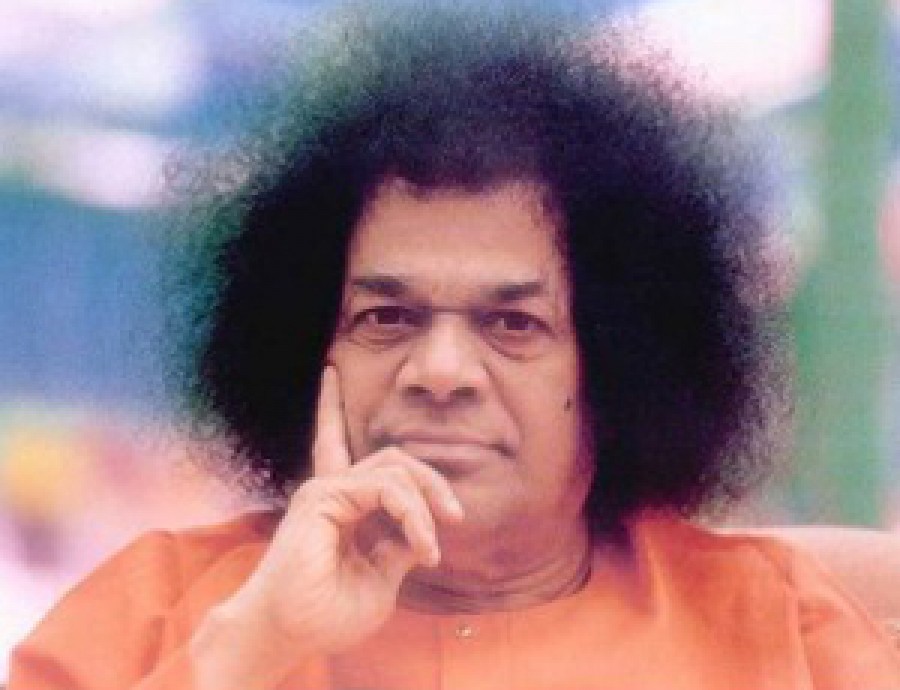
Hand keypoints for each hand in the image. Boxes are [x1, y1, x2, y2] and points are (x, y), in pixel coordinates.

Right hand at [223, 366, 463, 657]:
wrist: (288, 634)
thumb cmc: (327, 615)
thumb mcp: (380, 581)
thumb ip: (398, 547)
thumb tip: (421, 530)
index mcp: (340, 505)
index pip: (338, 445)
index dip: (331, 408)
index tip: (333, 375)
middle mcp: (331, 490)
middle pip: (394, 460)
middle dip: (431, 480)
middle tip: (455, 516)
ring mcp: (327, 490)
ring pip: (397, 472)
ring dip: (425, 508)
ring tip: (431, 550)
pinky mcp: (324, 496)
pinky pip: (387, 488)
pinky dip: (413, 514)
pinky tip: (423, 545)